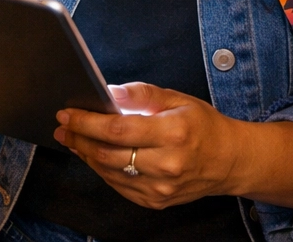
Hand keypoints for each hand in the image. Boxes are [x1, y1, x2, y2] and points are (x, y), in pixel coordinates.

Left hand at [56, 83, 265, 209]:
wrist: (228, 161)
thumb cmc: (203, 126)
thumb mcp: (177, 99)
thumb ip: (142, 94)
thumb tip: (110, 92)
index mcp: (172, 133)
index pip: (118, 129)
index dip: (87, 122)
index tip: (68, 113)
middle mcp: (166, 164)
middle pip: (108, 153)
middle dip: (80, 138)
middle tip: (63, 127)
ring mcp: (161, 187)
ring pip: (110, 172)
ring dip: (87, 155)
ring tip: (74, 139)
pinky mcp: (156, 201)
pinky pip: (119, 186)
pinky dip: (103, 170)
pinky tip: (95, 156)